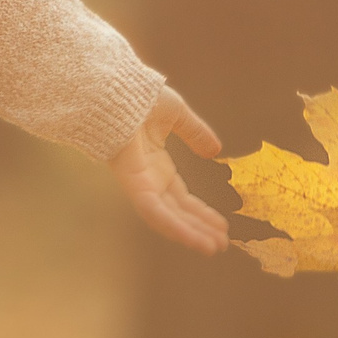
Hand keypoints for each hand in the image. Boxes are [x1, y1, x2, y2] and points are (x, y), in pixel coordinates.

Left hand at [108, 86, 230, 254]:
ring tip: (212, 248)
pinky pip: (153, 210)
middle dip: (198, 228)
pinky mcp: (132, 182)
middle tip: (222, 245)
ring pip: (165, 217)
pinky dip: (173, 225)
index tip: (222, 225)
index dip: (201, 212)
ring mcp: (138, 182)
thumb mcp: (176, 114)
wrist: (116, 88)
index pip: (181, 197)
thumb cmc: (139, 95)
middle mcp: (147, 178)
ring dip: (189, 233)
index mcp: (156, 165)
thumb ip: (195, 132)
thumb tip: (216, 151)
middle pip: (175, 211)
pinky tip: (194, 239)